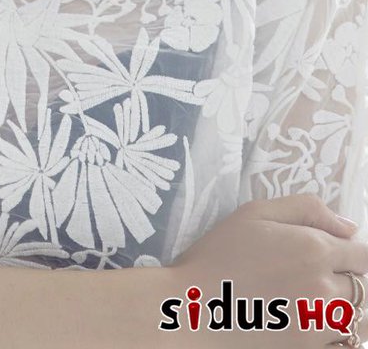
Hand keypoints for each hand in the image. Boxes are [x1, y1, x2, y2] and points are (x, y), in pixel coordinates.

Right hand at [166, 194, 367, 345]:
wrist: (192, 310)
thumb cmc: (218, 256)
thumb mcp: (255, 213)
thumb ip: (306, 209)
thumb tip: (350, 228)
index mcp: (314, 249)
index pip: (364, 254)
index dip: (353, 252)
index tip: (336, 253)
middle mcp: (325, 289)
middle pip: (364, 286)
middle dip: (350, 278)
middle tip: (320, 275)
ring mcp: (319, 326)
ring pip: (359, 319)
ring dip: (348, 308)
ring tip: (318, 301)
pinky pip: (343, 344)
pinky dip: (337, 335)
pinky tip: (311, 323)